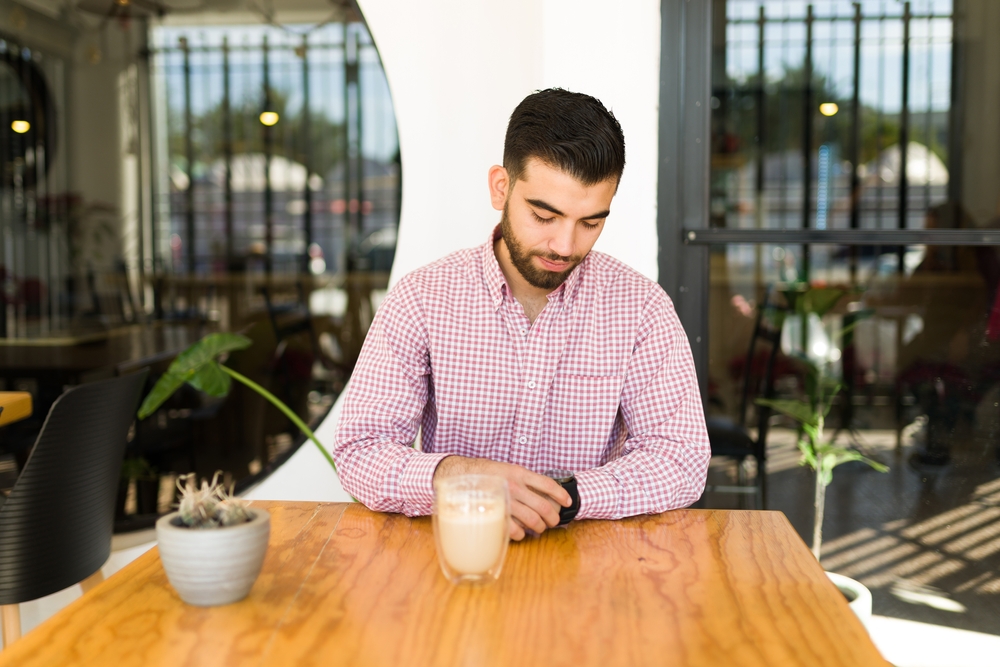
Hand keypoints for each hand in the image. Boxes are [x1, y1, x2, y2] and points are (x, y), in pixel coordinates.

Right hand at [433, 456, 571, 540]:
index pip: (548, 484)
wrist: (458, 476)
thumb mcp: (506, 469)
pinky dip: (522, 534)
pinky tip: (521, 533)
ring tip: (539, 528)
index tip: (568, 502)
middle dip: (553, 518)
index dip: (561, 495)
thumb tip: (543, 493)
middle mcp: (514, 487)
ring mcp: (506, 502)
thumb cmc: (484, 474)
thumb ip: (523, 479)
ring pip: (533, 521)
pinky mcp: (497, 515)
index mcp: (519, 473)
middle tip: (553, 521)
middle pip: (544, 507)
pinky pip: (517, 531)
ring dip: (540, 528)